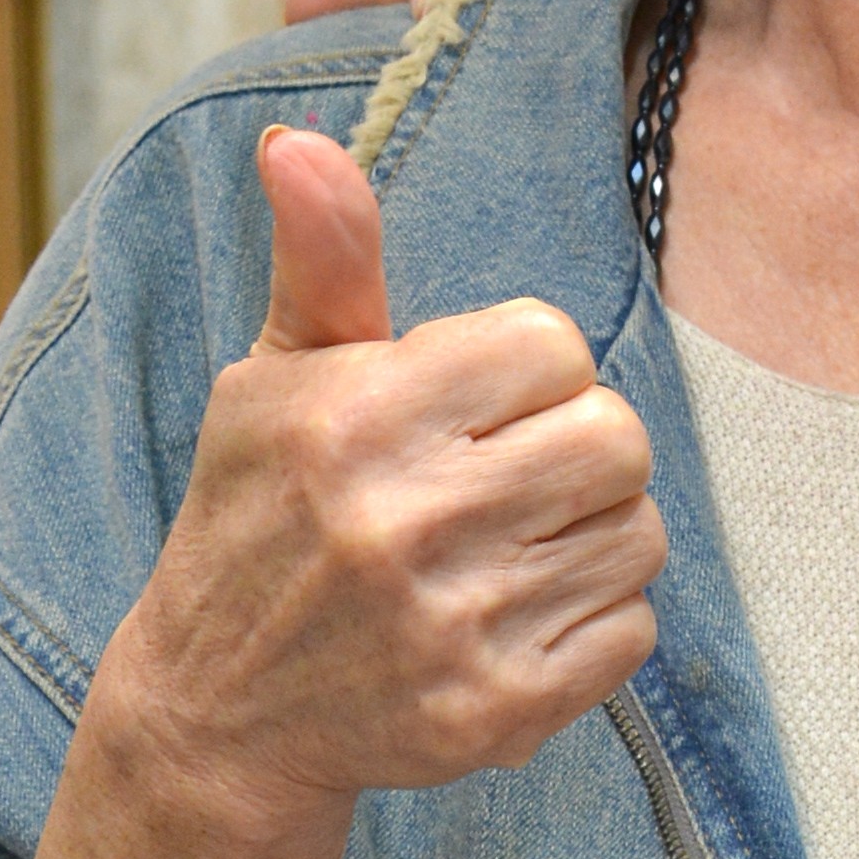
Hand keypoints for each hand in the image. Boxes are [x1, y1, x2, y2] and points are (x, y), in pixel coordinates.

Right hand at [99, 127, 665, 840]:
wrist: (220, 714)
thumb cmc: (260, 517)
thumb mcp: (273, 380)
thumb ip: (322, 260)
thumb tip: (298, 144)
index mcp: (354, 419)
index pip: (552, 344)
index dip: (528, 371)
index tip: (476, 407)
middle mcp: (404, 522)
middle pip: (617, 437)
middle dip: (576, 447)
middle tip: (513, 475)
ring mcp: (455, 626)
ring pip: (638, 534)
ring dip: (592, 534)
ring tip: (509, 548)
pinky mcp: (497, 711)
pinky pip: (632, 630)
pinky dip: (593, 622)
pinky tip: (513, 617)